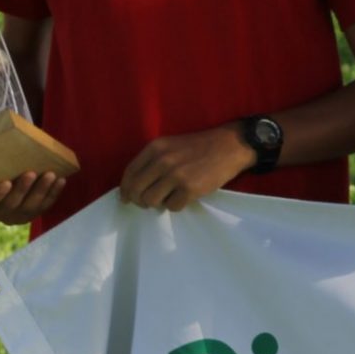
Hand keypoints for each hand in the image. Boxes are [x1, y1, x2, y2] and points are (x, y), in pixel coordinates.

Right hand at [0, 171, 65, 224]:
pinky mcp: (31, 214)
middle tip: (31, 173)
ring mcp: (14, 217)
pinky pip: (43, 206)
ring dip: (41, 191)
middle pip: (10, 205)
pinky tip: (60, 180)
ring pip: (29, 208)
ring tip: (50, 174)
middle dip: (22, 189)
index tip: (6, 183)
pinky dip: (53, 193)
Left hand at [119, 126, 255, 211]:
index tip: (126, 198)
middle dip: (139, 200)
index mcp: (155, 148)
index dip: (125, 189)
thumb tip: (135, 186)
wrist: (229, 146)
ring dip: (158, 203)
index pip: (129, 173)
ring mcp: (176, 175)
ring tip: (169, 197)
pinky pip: (171, 207)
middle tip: (148, 202)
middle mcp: (162, 160)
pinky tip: (184, 197)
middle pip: (137, 190)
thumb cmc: (198, 147)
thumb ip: (153, 161)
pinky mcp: (190, 188)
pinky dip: (176, 205)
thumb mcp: (171, 146)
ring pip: (150, 201)